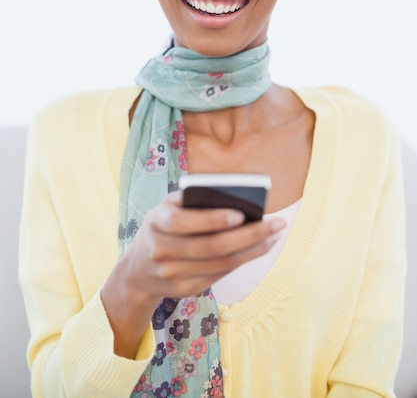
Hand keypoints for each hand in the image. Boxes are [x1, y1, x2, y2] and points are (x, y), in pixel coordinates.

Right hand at [123, 191, 284, 299]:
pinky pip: (219, 274)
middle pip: (212, 246)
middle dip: (249, 235)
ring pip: (221, 264)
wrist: (136, 271)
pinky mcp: (184, 290)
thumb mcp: (166, 208)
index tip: (241, 213)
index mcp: (156, 222)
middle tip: (277, 224)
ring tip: (274, 236)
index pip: (184, 222)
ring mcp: (172, 274)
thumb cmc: (161, 227)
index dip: (212, 219)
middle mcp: (161, 250)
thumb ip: (192, 199)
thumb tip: (234, 198)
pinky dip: (242, 261)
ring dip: (253, 250)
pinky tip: (258, 249)